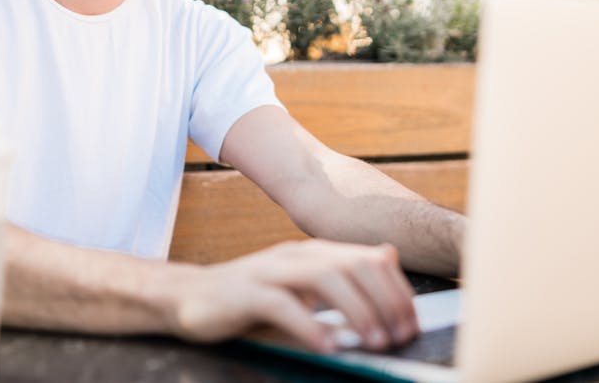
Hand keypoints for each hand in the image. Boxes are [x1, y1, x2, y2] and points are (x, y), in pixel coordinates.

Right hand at [166, 239, 417, 352]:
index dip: (398, 291)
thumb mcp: (303, 286)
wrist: (186, 297)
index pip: (369, 260)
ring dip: (357, 311)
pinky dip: (310, 326)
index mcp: (314, 252)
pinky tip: (328, 346)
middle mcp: (295, 254)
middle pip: (353, 265)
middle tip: (400, 337)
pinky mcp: (245, 293)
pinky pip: (283, 305)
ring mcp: (269, 270)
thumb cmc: (251, 299)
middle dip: (385, 301)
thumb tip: (388, 257)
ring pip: (324, 277)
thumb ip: (343, 273)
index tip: (412, 324)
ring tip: (373, 342)